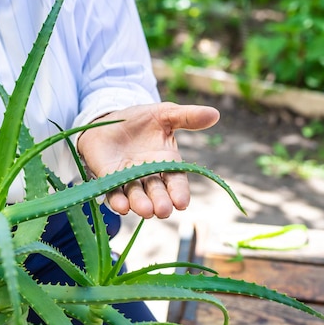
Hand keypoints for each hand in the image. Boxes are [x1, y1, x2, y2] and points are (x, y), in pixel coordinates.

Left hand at [77, 102, 219, 218]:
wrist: (108, 118)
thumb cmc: (139, 119)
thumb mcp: (164, 114)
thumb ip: (187, 117)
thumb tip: (215, 114)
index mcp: (166, 163)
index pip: (176, 182)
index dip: (179, 193)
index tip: (182, 203)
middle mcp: (149, 176)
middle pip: (157, 193)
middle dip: (161, 202)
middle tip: (163, 210)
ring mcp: (128, 179)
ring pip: (136, 196)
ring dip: (140, 204)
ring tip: (145, 210)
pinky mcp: (108, 179)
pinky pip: (113, 193)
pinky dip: (117, 201)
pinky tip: (122, 206)